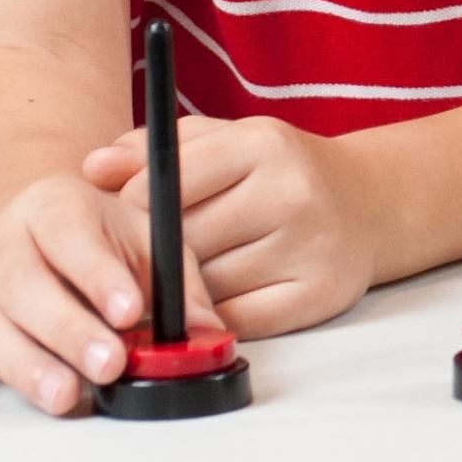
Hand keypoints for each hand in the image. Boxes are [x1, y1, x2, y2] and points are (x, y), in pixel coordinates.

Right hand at [0, 176, 219, 418]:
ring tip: (66, 395)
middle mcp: (5, 241)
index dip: (98, 274)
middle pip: (24, 285)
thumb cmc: (103, 236)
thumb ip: (178, 283)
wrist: (47, 223)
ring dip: (24, 364)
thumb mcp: (148, 239)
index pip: (71, 235)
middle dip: (69, 330)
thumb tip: (209, 331)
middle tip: (110, 364)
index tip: (130, 310)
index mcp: (54, 205)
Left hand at [83, 116, 378, 339]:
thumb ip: (158, 149)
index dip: (131, 209)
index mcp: (263, 144)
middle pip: (184, 241)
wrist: (371, 203)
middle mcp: (291, 191)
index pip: (165, 184)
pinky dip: (218, 316)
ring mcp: (309, 246)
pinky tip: (218, 299)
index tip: (126, 219)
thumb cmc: (281, 171)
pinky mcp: (318, 294)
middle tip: (147, 257)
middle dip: (156, 254)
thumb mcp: (228, 141)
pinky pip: (239, 320)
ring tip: (184, 277)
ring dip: (186, 289)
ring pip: (208, 285)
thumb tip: (91, 168)